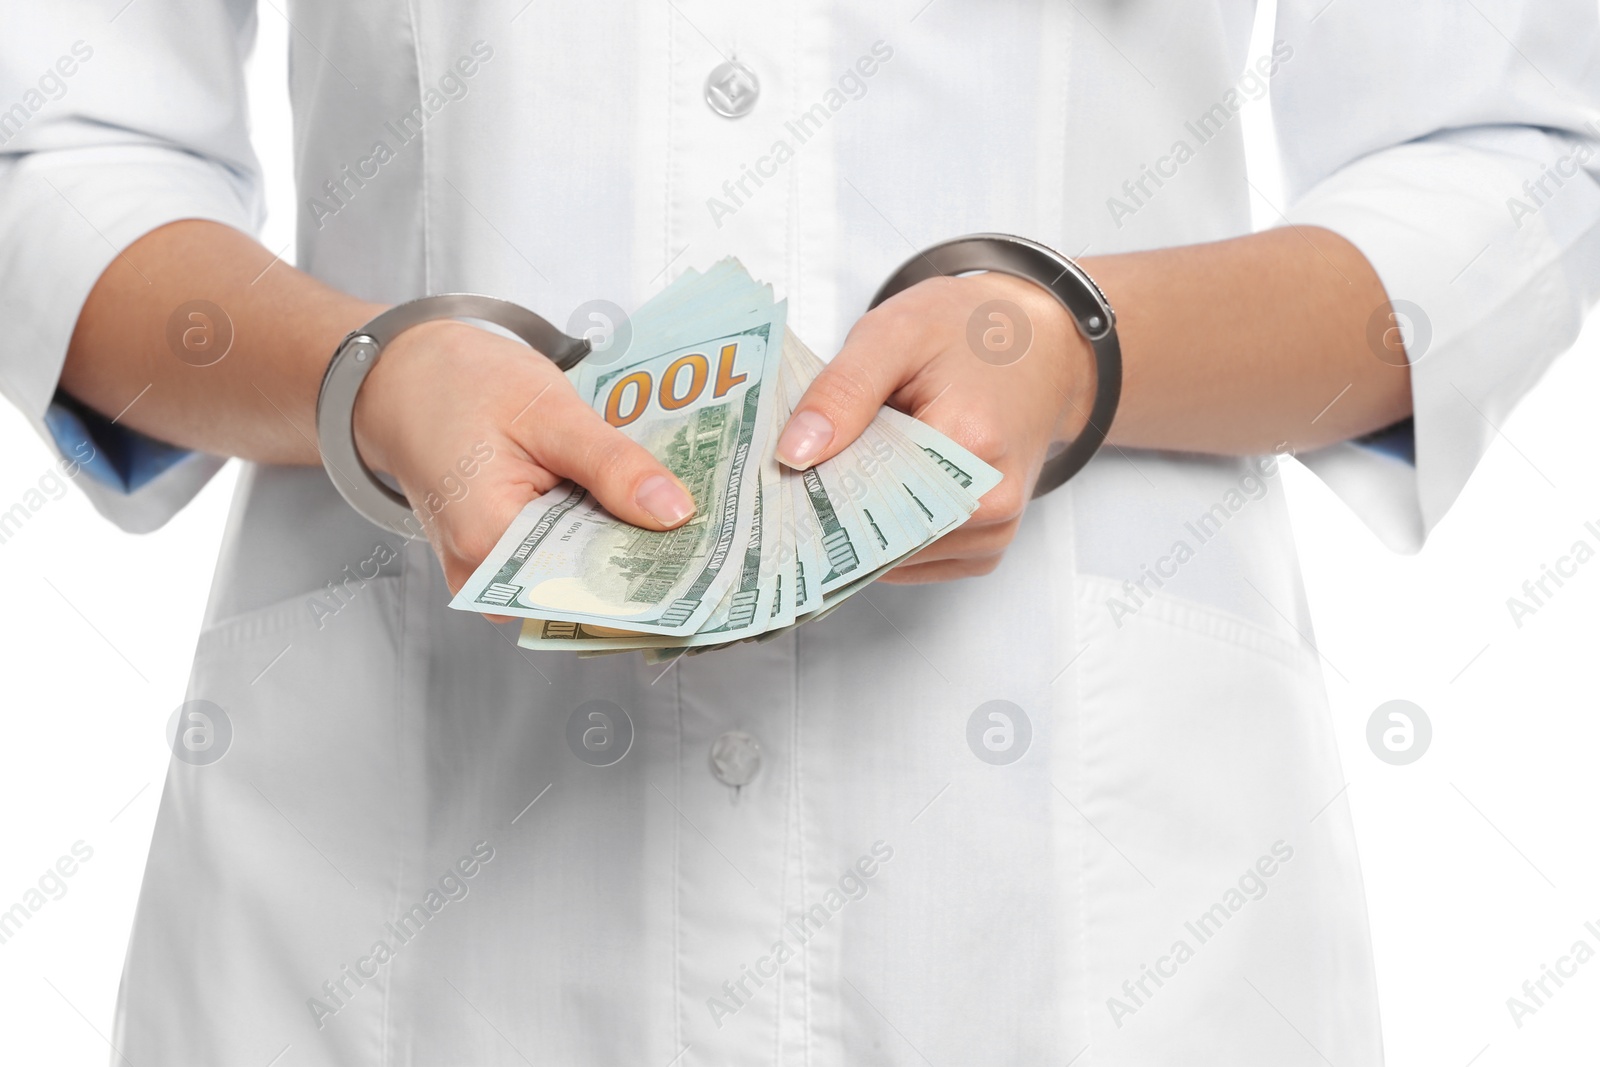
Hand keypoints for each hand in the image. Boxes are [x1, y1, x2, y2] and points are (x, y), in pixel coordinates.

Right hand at [350, 318, 696, 612]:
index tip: (715, 562)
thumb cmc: (460, 386)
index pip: (591, 588)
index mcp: (490, 543)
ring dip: (628, 549)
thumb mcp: (548, 412)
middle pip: (589, 587)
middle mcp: (486, 577)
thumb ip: (611, 465)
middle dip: (650, 561)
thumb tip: (674, 512)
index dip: (656, 577)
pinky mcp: (504, 560)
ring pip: (580, 576)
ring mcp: (491, 575)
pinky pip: (564, 560)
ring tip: (686, 520)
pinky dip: (600, 537)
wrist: (401, 379)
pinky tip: (639, 512)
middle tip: (718, 537)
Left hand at [776, 272, 1092, 582]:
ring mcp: (994, 532)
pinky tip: (875, 491)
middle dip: (831, 508)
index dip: (814, 489)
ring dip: (858, 522)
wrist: (1041, 346)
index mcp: (971, 445)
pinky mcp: (986, 547)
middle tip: (796, 473)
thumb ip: (843, 391)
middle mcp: (991, 503)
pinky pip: (914, 562)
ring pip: (892, 556)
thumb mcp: (895, 333)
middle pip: (879, 534)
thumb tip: (795, 455)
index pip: (866, 496)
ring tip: (846, 468)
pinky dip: (884, 533)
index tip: (777, 477)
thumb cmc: (971, 333)